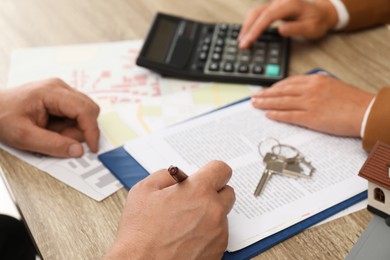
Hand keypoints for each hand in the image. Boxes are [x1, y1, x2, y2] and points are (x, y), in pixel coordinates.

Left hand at [0, 78, 99, 156]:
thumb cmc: (1, 117)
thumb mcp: (24, 136)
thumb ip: (52, 145)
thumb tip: (78, 150)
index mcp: (52, 92)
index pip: (85, 110)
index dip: (92, 130)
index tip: (91, 148)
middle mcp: (60, 87)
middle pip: (89, 109)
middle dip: (82, 130)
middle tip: (64, 142)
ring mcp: (61, 92)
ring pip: (84, 113)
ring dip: (75, 129)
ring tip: (52, 135)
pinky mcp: (60, 98)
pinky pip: (75, 114)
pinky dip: (69, 127)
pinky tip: (53, 130)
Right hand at [105, 161, 234, 259]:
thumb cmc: (140, 233)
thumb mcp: (144, 191)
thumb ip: (165, 176)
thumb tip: (176, 176)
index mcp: (198, 191)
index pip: (221, 169)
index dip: (212, 171)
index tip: (207, 175)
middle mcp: (213, 211)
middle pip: (227, 193)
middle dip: (213, 193)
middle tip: (194, 199)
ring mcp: (218, 233)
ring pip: (222, 216)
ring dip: (209, 215)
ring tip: (184, 224)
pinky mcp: (218, 252)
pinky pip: (218, 236)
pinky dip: (207, 235)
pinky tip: (187, 238)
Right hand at [238, 0, 337, 48]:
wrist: (322, 13)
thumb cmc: (318, 22)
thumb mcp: (311, 28)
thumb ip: (296, 28)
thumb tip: (280, 30)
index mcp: (289, 4)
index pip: (267, 16)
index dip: (256, 29)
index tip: (248, 41)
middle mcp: (280, 1)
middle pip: (257, 13)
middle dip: (247, 29)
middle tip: (241, 44)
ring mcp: (276, 3)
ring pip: (255, 13)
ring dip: (247, 26)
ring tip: (241, 40)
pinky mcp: (273, 8)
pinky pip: (258, 14)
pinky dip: (250, 24)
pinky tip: (247, 33)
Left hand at [251, 74, 374, 136]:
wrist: (364, 111)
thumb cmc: (352, 100)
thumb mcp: (332, 85)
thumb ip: (315, 86)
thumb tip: (302, 91)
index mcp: (315, 80)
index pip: (289, 82)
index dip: (275, 87)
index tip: (267, 89)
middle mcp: (309, 90)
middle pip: (281, 91)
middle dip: (265, 94)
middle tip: (254, 96)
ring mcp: (308, 103)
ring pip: (281, 102)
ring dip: (266, 103)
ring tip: (256, 104)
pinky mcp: (310, 117)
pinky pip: (288, 115)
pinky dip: (276, 115)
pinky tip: (268, 115)